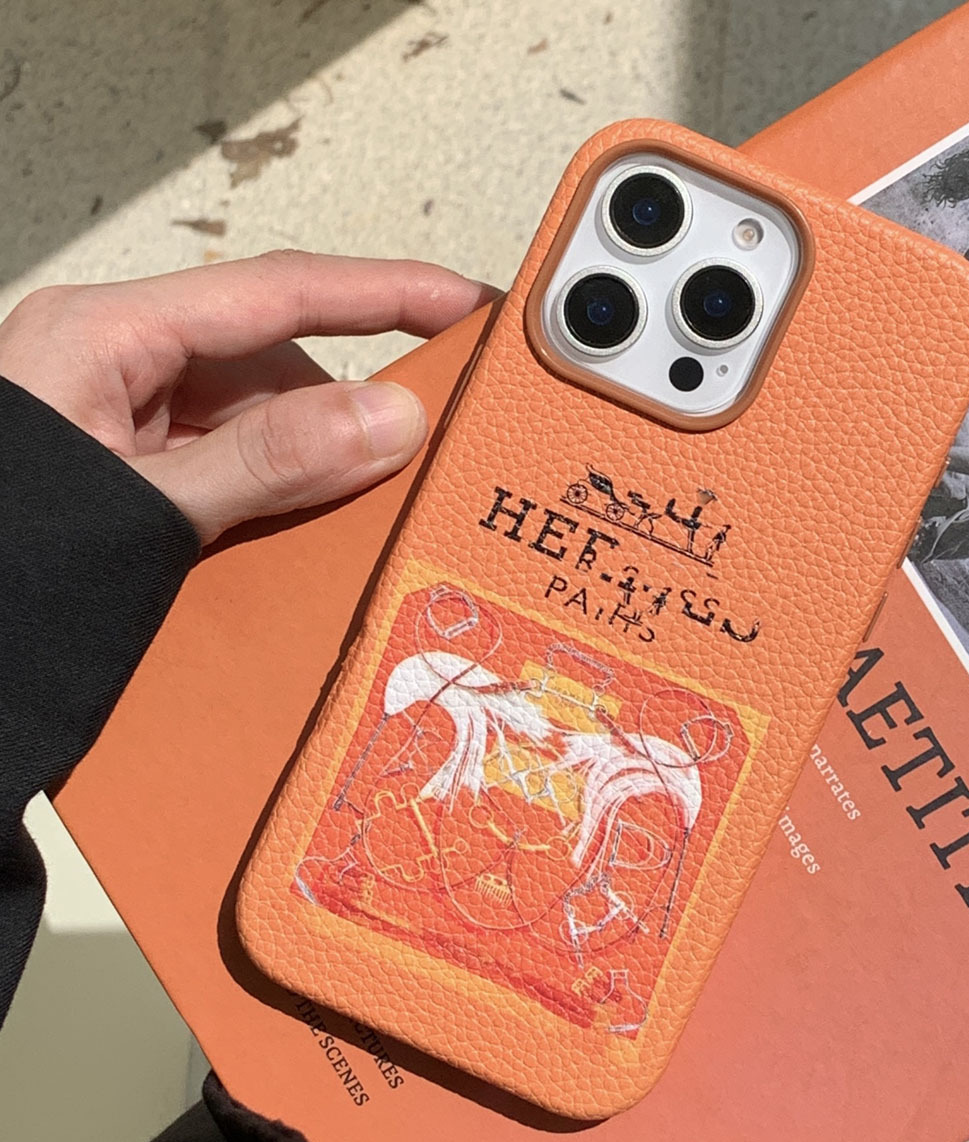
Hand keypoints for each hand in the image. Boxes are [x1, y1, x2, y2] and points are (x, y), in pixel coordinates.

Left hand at [0, 251, 495, 543]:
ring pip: (252, 418)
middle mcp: (117, 362)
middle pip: (269, 361)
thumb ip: (267, 462)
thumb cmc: (4, 566)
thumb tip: (393, 418)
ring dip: (310, 464)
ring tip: (357, 512)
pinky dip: (273, 494)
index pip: (276, 291)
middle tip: (423, 447)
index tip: (465, 304)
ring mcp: (120, 417)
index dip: (384, 290)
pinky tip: (299, 533)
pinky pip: (226, 462)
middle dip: (343, 410)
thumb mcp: (141, 511)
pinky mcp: (128, 466)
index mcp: (105, 335)